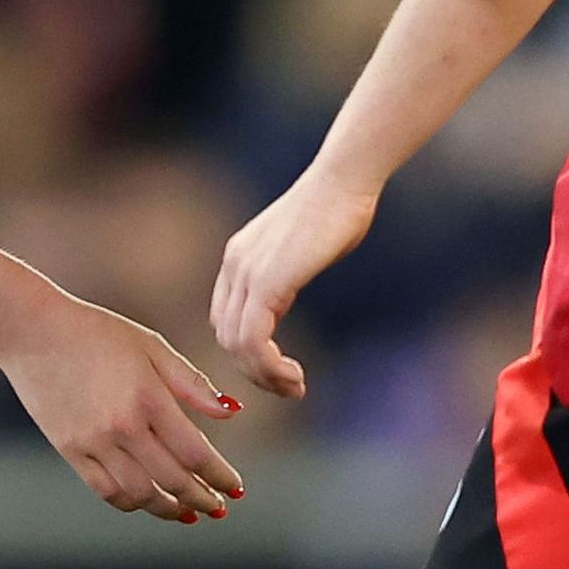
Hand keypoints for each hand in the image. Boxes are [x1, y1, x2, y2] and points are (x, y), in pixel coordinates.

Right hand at [0, 289, 248, 523]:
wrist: (31, 330)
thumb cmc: (96, 331)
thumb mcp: (151, 346)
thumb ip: (192, 383)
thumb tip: (232, 412)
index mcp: (148, 398)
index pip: (196, 453)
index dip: (219, 476)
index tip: (235, 487)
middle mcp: (122, 426)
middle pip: (173, 480)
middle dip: (202, 499)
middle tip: (219, 507)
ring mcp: (93, 442)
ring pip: (140, 494)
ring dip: (169, 510)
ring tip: (187, 513)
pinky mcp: (69, 450)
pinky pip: (106, 490)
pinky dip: (131, 502)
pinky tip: (146, 501)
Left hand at [214, 167, 375, 399]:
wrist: (344, 181)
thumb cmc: (336, 210)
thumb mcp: (299, 247)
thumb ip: (284, 272)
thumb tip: (288, 289)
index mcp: (238, 258)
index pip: (224, 320)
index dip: (246, 352)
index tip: (278, 368)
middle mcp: (235, 266)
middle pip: (227, 338)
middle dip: (256, 372)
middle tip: (289, 388)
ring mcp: (247, 273)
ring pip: (237, 346)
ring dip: (265, 376)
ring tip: (294, 387)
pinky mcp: (267, 282)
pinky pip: (253, 340)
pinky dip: (269, 367)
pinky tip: (293, 374)